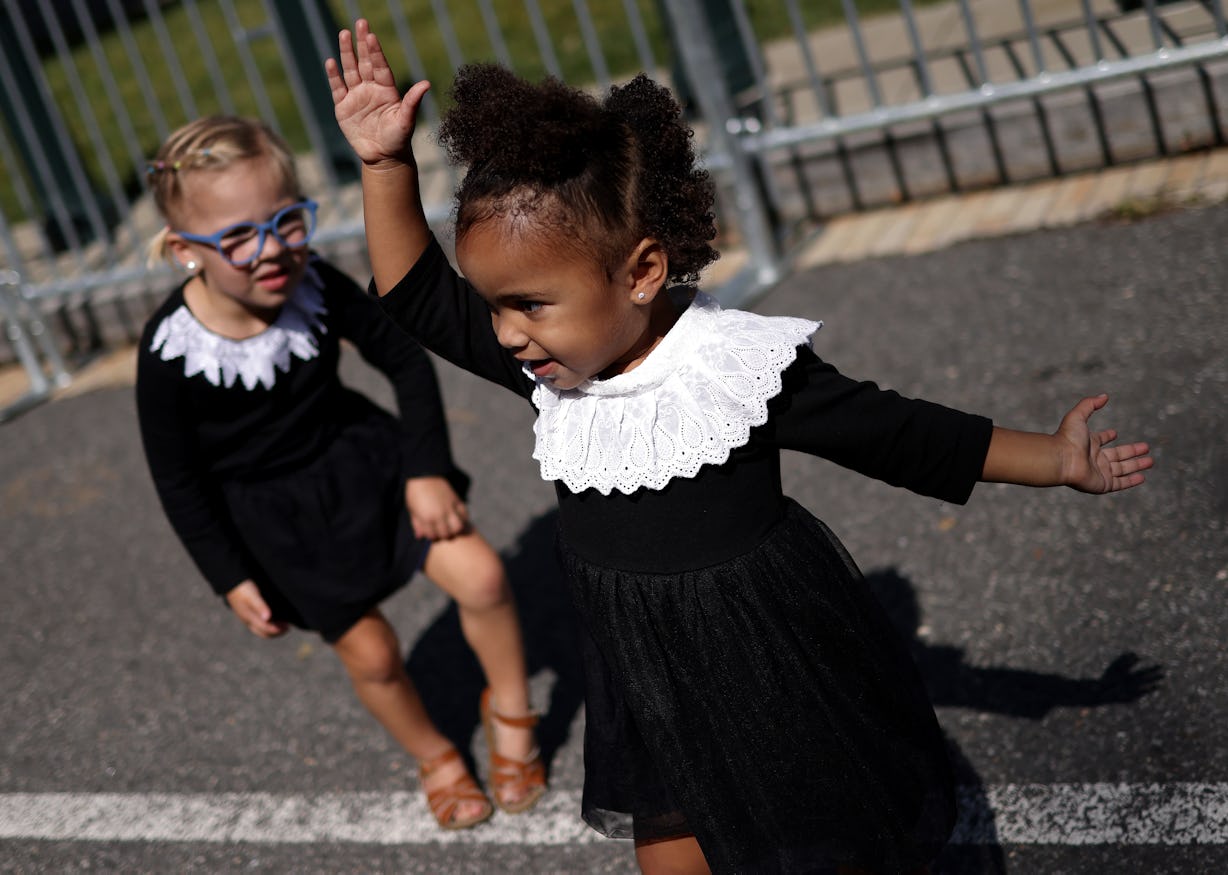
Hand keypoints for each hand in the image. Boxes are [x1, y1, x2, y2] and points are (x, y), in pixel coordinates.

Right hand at [225, 580, 289, 637]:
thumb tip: (267, 618)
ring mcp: (248, 617)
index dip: (277, 630)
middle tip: (287, 627)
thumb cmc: (242, 589)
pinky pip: (260, 623)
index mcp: (249, 618)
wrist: (231, 582)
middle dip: (276, 632)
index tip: (287, 627)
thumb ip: (260, 606)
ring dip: (273, 629)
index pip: (265, 629)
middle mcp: (248, 620)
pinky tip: (276, 618)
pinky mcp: (249, 613)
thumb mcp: (252, 596)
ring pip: (261, 629)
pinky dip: (269, 624)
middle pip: (263, 632)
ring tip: (284, 624)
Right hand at [325, 18, 430, 166]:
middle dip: (362, 43)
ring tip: (344, 33)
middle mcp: (371, 89)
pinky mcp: (343, 107)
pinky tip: (331, 62)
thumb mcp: (406, 121)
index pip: (380, 66)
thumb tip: (426, 84)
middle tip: (360, 23)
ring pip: (350, 70)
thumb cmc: (398, 139)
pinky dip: (334, 76)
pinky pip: (338, 88)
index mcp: (387, 90)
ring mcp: (356, 97)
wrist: (383, 158)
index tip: (372, 36)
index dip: (376, 52)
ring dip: (347, 53)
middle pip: (364, 62)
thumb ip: (412, 101)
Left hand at [406, 476, 470, 540]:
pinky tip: (458, 518)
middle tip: (441, 530)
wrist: (424, 475)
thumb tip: (420, 537)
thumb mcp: (412, 509)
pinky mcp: (456, 500)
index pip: (433, 536)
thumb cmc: (415, 493)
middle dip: (443, 534)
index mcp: (426, 518)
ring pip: (458, 527)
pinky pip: (464, 514)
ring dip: (455, 529)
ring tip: (451, 527)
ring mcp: (449, 508)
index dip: (432, 536)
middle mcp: (439, 515)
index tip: (432, 532)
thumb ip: (417, 524)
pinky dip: (463, 518)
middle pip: (446, 534)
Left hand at [1056, 394, 1152, 493]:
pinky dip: (1131, 481)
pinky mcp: (1103, 484)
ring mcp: (1099, 472)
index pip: (1100, 439)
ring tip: (1151, 461)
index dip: (1107, 436)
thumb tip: (1104, 396)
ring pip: (1122, 469)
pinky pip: (1120, 483)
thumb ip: (1089, 404)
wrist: (1061, 460)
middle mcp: (1094, 458)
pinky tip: (1142, 477)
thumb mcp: (1077, 416)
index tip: (1114, 433)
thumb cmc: (1067, 439)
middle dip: (1132, 451)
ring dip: (1137, 465)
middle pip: (1117, 455)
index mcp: (1088, 443)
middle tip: (1146, 447)